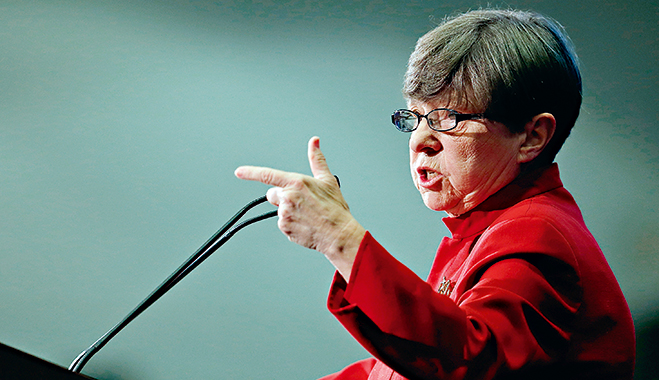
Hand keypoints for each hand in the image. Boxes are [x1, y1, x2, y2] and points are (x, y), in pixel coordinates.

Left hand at [234, 136, 365, 279]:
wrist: (339, 234)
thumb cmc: (334, 208)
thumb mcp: (327, 180)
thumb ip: (316, 159)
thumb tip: (314, 142)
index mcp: (296, 182)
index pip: (268, 175)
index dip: (250, 173)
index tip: (239, 172)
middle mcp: (288, 197)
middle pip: (272, 194)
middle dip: (282, 197)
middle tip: (301, 203)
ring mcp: (284, 213)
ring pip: (278, 209)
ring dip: (288, 212)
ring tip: (307, 215)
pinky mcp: (284, 227)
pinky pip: (282, 224)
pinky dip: (291, 225)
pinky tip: (304, 225)